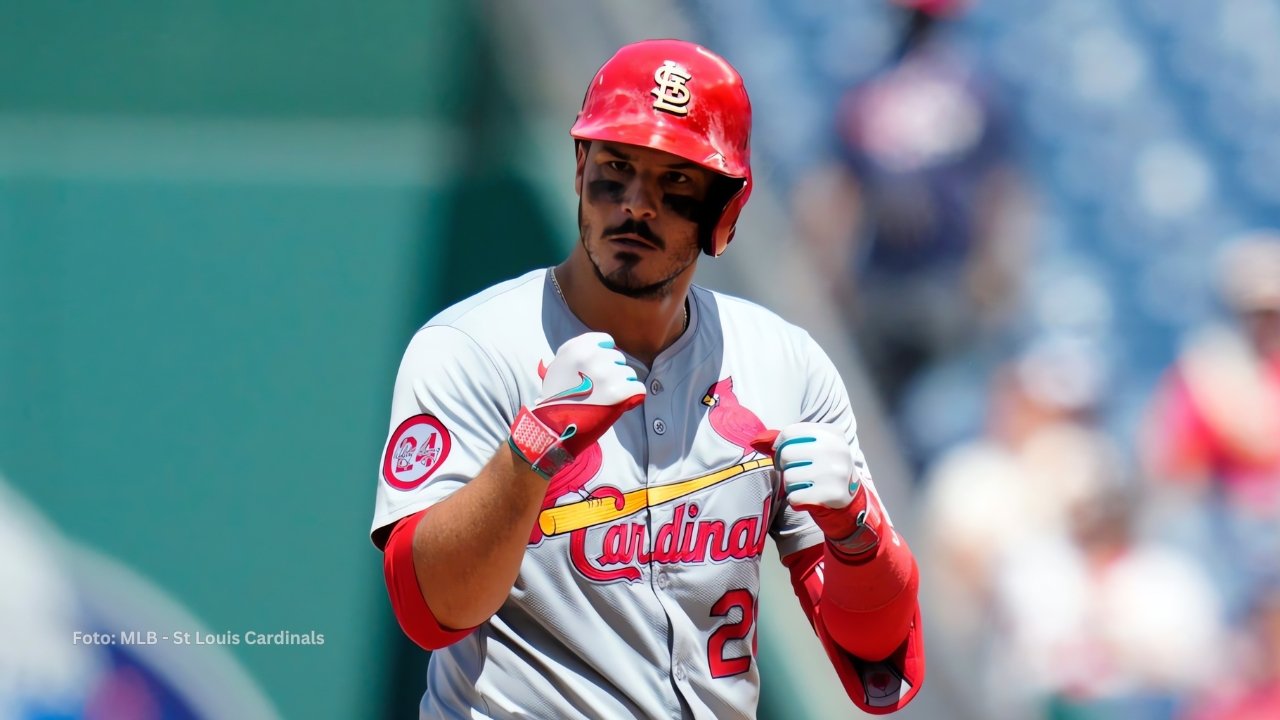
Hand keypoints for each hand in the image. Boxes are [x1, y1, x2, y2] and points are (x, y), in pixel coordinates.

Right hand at [510, 332, 644, 478]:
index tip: (600, 367)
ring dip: (622, 384)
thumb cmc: (557, 397)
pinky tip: (620, 404)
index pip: (605, 340)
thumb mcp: (559, 365)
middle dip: (613, 371)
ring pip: (629, 373)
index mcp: (577, 348)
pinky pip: (638, 388)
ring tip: (606, 397)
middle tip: (600, 388)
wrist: (554, 427)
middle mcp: (593, 357)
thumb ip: (578, 351)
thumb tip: (604, 345)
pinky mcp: (617, 393)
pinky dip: (633, 397)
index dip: (605, 355)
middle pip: (618, 357)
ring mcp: (606, 375)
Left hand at [756, 422, 882, 557]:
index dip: (781, 445)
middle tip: (798, 471)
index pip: (790, 432)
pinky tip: (807, 496)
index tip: (788, 455)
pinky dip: (795, 499)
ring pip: (789, 477)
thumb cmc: (822, 466)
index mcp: (832, 433)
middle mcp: (837, 450)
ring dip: (791, 484)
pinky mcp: (833, 494)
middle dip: (786, 466)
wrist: (848, 495)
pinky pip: (795, 496)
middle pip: (787, 454)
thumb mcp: (810, 446)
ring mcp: (836, 472)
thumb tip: (755, 441)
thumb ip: (782, 441)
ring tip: (805, 484)